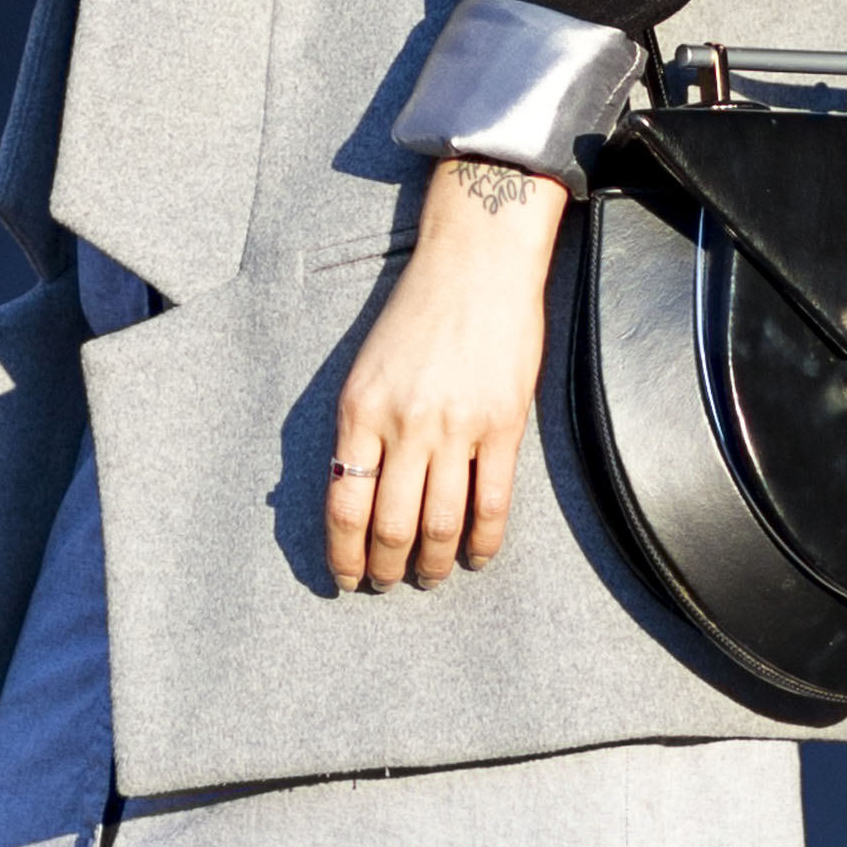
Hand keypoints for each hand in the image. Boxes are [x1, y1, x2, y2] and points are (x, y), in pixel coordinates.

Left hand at [328, 154, 568, 587]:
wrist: (477, 262)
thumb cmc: (417, 312)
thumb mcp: (366, 368)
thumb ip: (359, 428)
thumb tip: (349, 490)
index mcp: (360, 411)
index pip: (344, 505)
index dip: (343, 554)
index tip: (345, 578)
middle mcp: (404, 424)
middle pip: (391, 526)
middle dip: (385, 568)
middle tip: (387, 584)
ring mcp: (457, 428)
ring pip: (440, 524)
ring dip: (432, 564)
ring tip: (429, 578)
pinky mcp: (503, 426)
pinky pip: (491, 503)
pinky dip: (482, 542)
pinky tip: (475, 556)